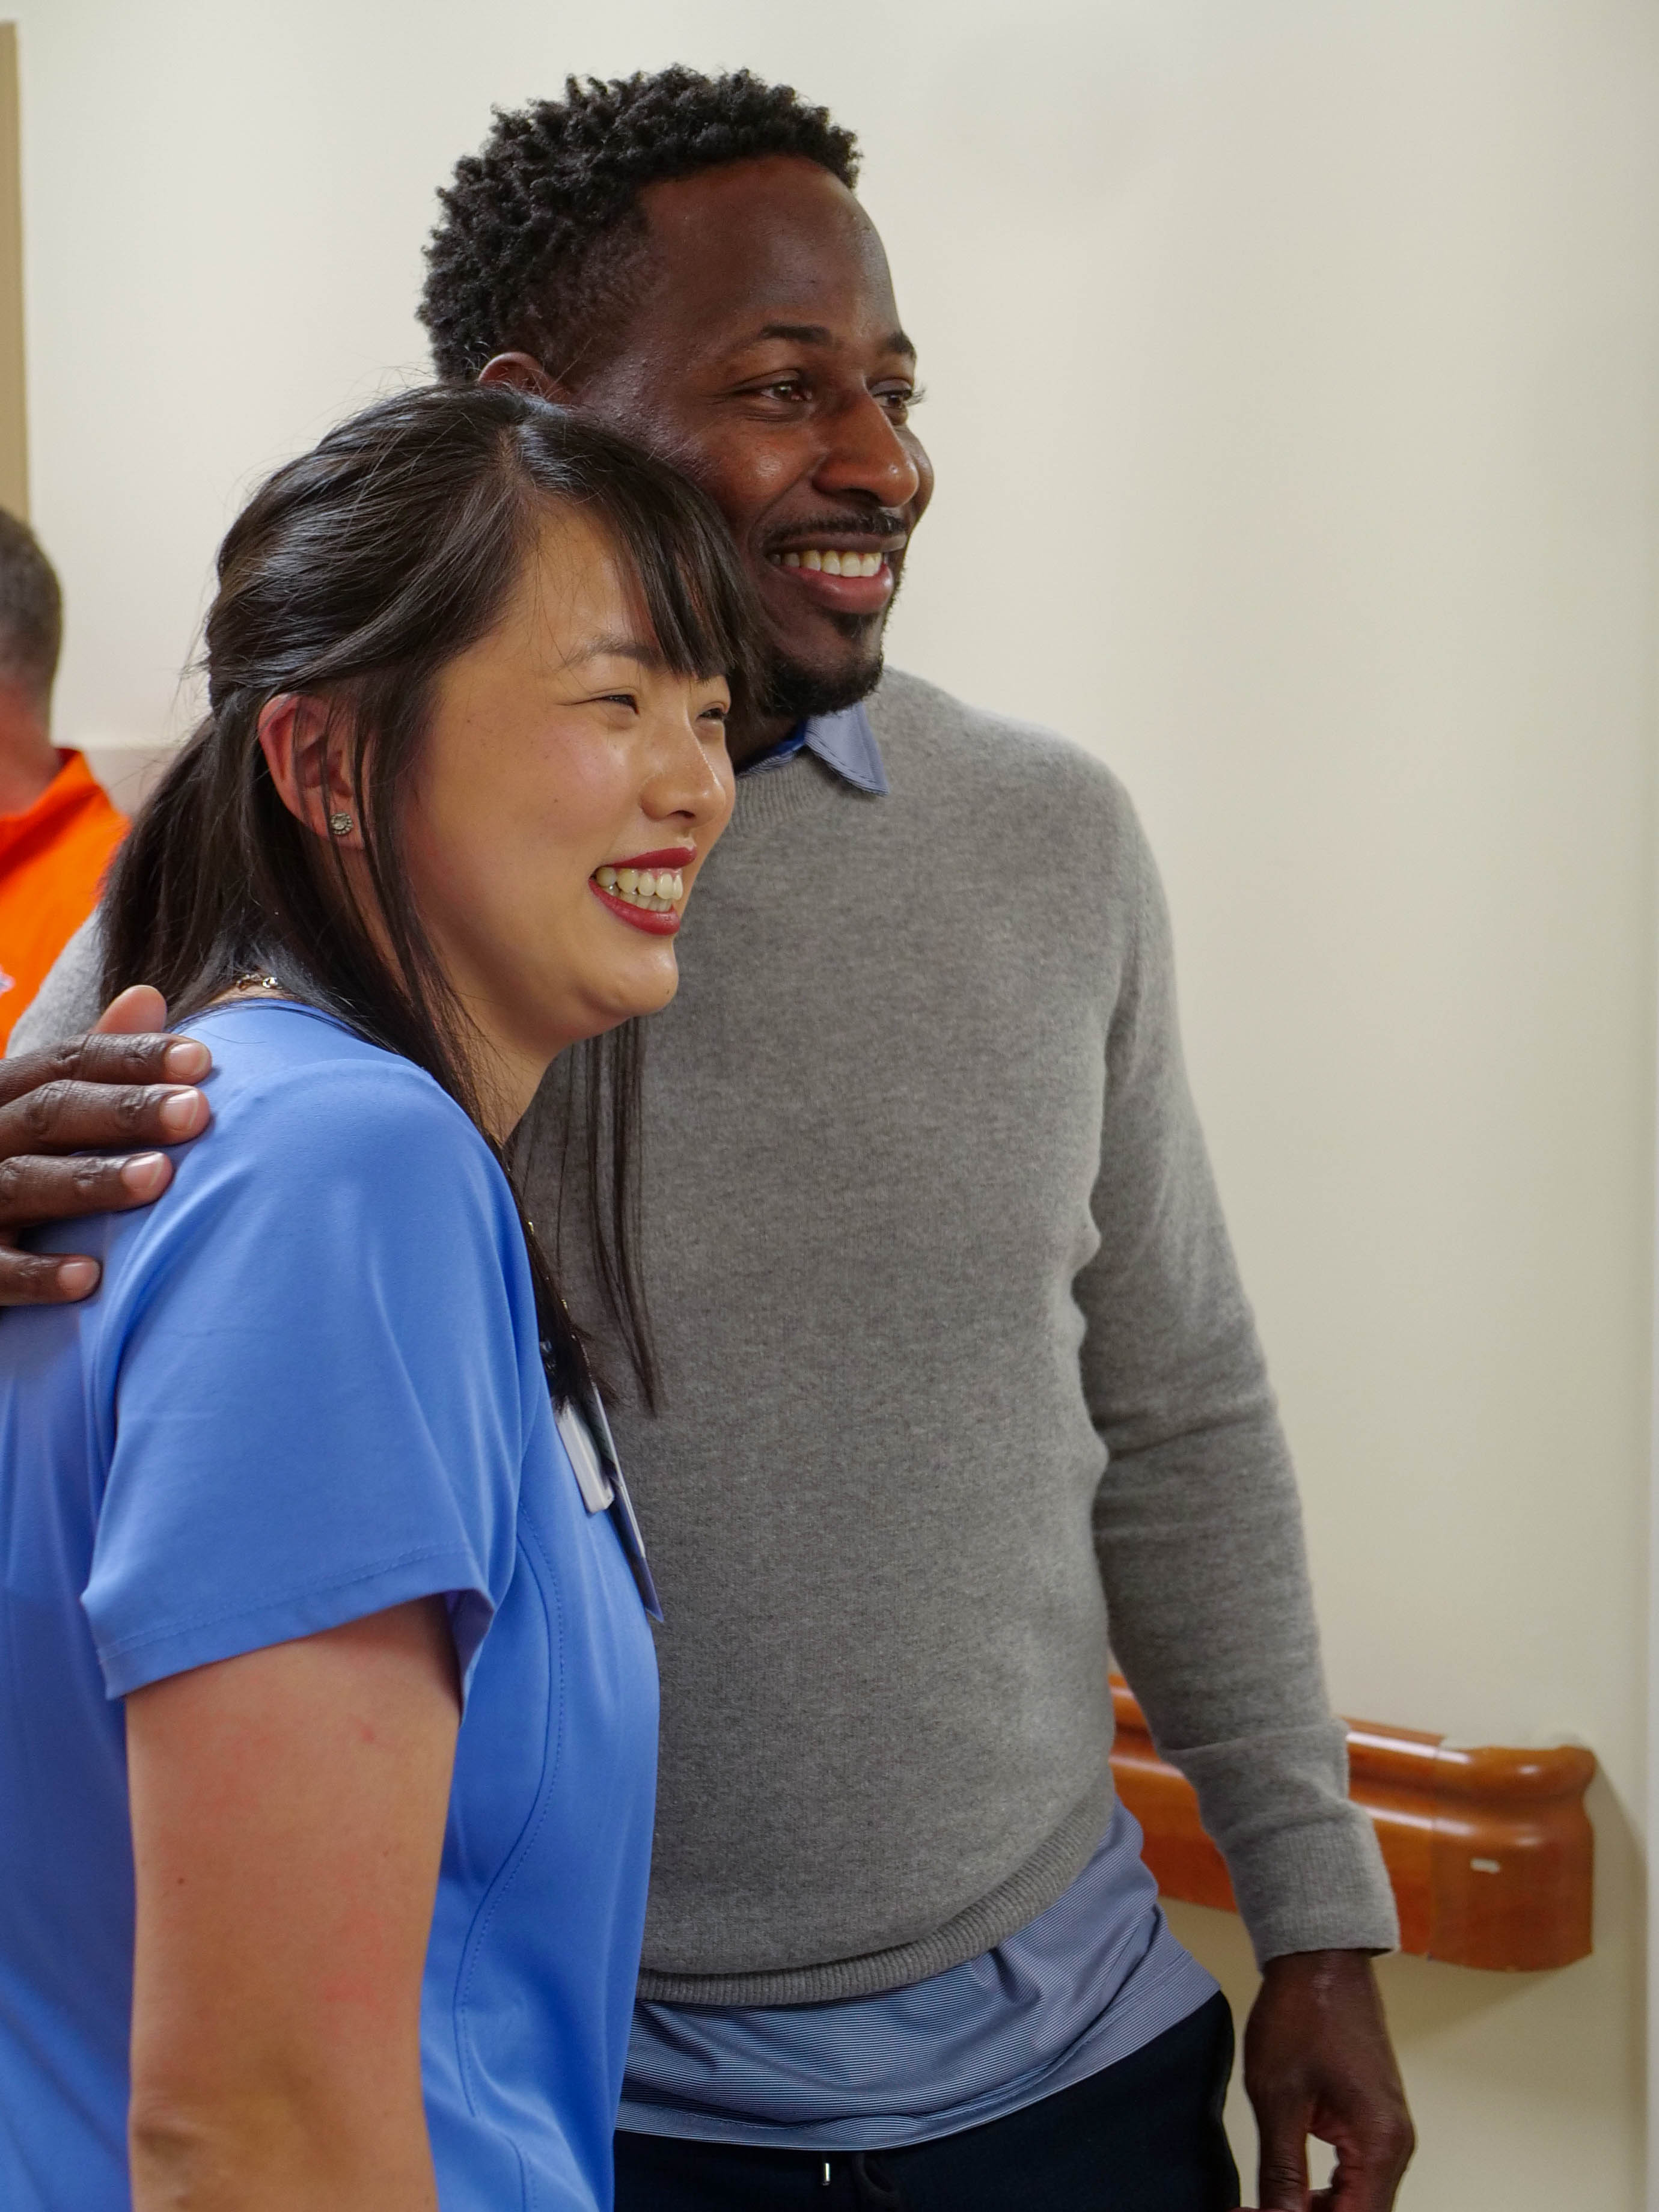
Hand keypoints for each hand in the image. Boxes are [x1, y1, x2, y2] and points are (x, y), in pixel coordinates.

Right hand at [0, 986, 210, 1304]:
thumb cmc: (12, 1174)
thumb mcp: (41, 1115)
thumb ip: (91, 1068)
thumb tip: (149, 995)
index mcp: (2, 1096)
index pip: (67, 1062)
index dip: (131, 1057)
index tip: (201, 1060)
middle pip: (49, 1113)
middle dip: (124, 1110)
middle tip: (197, 1111)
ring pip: (23, 1181)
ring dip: (91, 1179)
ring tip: (160, 1176)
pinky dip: (36, 1273)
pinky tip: (90, 1277)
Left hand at [1242, 1949, 1413, 2209]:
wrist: (1320, 1959)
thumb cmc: (1302, 2013)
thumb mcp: (1278, 2098)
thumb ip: (1282, 2172)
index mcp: (1381, 2144)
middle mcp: (1395, 2146)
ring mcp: (1386, 2134)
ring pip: (1356, 2202)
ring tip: (1262, 2206)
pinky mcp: (1371, 2122)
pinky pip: (1354, 2178)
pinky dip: (1322, 2194)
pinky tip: (1285, 2191)